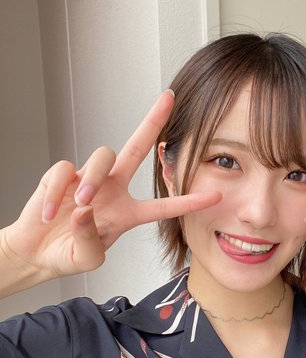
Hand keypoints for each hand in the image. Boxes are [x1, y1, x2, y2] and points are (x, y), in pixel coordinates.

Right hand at [2, 91, 220, 280]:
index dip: (189, 201)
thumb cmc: (68, 254)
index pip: (164, 205)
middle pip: (137, 147)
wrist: (37, 252)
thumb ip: (91, 240)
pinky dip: (57, 192)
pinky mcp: (62, 175)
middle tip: (169, 98)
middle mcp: (113, 189)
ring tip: (81, 206)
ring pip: (103, 156)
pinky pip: (64, 171)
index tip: (216, 196)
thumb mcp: (87, 259)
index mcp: (128, 212)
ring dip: (94, 180)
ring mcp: (88, 179)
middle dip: (153, 121)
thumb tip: (85, 210)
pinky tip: (50, 212)